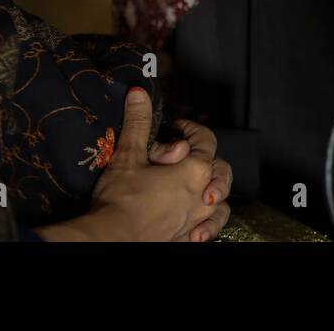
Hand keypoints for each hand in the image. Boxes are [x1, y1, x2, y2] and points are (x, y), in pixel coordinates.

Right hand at [37, 88, 228, 241]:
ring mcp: (197, 220)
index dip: (191, 129)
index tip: (176, 127)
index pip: (206, 139)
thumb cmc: (122, 198)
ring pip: (221, 204)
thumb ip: (138, 123)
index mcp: (195, 170)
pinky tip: (197, 226)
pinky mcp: (186, 239)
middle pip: (221, 170)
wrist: (112, 240)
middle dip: (207, 160)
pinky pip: (207, 230)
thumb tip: (139, 92)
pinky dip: (206, 225)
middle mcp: (203, 195)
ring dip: (214, 195)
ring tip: (201, 194)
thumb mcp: (128, 155)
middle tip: (186, 158)